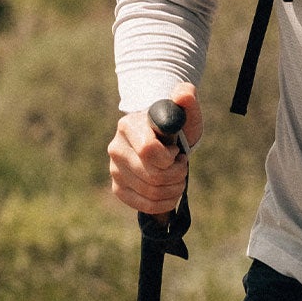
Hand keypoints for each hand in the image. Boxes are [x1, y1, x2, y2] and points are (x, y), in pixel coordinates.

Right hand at [106, 82, 198, 215]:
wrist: (163, 142)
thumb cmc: (175, 126)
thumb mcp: (184, 111)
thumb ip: (186, 98)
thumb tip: (182, 95)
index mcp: (128, 125)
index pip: (149, 151)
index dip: (170, 156)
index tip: (176, 150)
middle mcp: (116, 148)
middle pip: (153, 175)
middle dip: (177, 173)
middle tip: (181, 164)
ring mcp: (115, 170)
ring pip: (152, 192)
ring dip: (174, 188)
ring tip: (178, 176)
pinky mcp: (119, 189)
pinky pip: (145, 205)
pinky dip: (165, 202)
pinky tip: (171, 191)